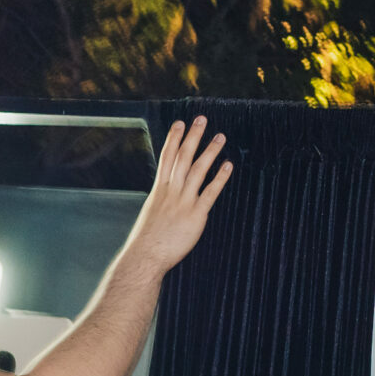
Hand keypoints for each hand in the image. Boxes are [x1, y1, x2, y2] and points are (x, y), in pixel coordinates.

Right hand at [126, 116, 232, 272]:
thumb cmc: (148, 239)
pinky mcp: (196, 215)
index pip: (167, 157)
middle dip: (193, 137)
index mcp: (159, 189)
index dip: (174, 138)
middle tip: (202, 119)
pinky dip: (219, 178)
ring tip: (220, 136)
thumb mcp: (152, 213)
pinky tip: (228, 165)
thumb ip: (162, 201)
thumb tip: (166, 196)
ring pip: (197, 170)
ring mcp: (184, 202)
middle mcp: (171, 191)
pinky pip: (210, 192)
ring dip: (209, 152)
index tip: (180, 123)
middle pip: (183, 157)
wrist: (146, 256)